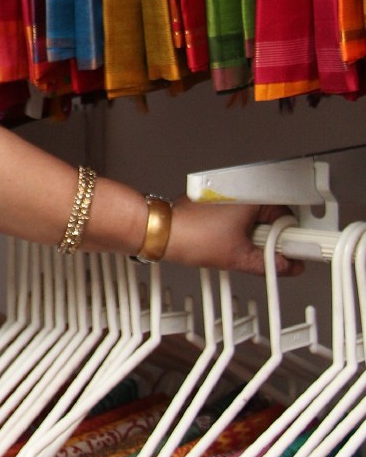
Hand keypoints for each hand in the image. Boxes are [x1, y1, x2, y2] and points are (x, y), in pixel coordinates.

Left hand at [161, 199, 301, 277]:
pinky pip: (241, 214)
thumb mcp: (238, 257)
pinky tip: (229, 241)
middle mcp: (243, 189)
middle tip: (261, 254)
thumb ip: (269, 264)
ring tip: (239, 247)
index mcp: (254, 196)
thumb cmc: (191, 234)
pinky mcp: (219, 200)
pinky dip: (241, 228)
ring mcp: (230, 194)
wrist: (160, 231)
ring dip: (255, 234)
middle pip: (273, 218)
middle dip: (270, 238)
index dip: (291, 240)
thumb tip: (287, 266)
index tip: (295, 253)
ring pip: (257, 217)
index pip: (289, 219)